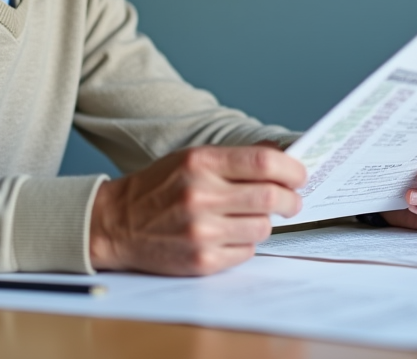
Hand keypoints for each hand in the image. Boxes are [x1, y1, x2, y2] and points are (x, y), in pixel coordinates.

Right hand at [89, 145, 306, 274]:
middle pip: (272, 196)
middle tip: (292, 202)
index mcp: (200, 163)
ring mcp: (202, 231)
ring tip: (247, 218)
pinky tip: (226, 235)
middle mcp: (201, 195)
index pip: (264, 162)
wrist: (116, 224)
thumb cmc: (158, 188)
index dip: (292, 169)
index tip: (300, 175)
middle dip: (292, 200)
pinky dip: (244, 244)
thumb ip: (234, 158)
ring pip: (263, 227)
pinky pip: (246, 252)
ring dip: (264, 222)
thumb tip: (281, 156)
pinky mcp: (202, 260)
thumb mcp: (191, 159)